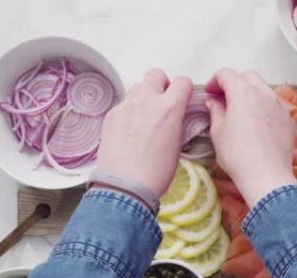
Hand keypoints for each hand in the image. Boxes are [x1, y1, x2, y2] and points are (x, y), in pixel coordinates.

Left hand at [96, 69, 192, 196]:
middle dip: (162, 85)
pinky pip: (124, 104)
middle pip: (156, 75)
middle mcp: (147, 100)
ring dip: (144, 97)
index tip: (183, 99)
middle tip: (163, 103)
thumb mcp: (177, 144)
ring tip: (145, 118)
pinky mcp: (111, 115)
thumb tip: (174, 116)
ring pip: (138, 87)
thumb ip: (176, 122)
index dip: (185, 90)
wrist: (126, 185)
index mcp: (170, 107)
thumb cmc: (156, 172)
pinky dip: (130, 112)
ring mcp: (126, 106)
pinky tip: (130, 131)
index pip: (182, 82)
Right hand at [205, 68, 296, 206]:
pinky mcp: (288, 119)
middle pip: (248, 76)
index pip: (226, 74)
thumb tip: (214, 102)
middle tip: (224, 99)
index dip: (215, 81)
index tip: (210, 93)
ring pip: (264, 89)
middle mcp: (264, 94)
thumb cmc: (238, 155)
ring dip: (251, 93)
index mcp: (243, 93)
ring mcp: (279, 106)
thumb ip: (215, 111)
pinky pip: (274, 105)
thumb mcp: (218, 132)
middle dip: (234, 82)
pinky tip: (258, 124)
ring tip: (242, 111)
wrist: (267, 176)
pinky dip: (264, 107)